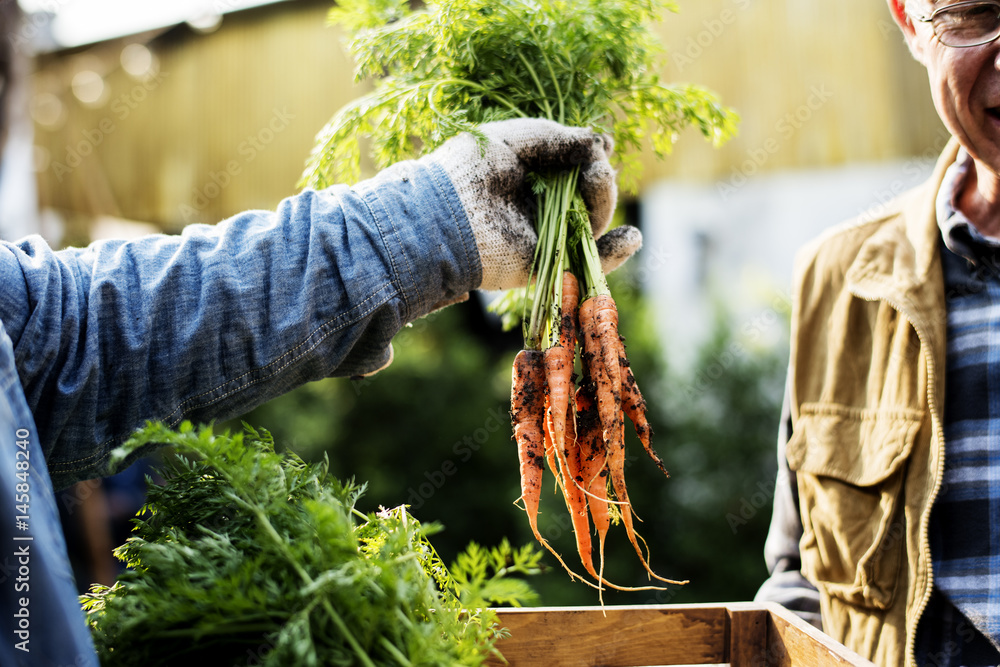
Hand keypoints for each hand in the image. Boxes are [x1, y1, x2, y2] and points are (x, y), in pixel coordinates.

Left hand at [422, 118, 641, 290]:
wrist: (447, 211)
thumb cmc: (471, 168)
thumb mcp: (517, 139)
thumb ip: (561, 138)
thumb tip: (603, 144)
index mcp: (528, 176)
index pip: (573, 168)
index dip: (593, 157)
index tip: (603, 145)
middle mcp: (538, 206)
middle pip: (587, 195)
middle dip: (600, 179)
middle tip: (598, 166)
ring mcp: (543, 236)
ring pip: (591, 222)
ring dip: (604, 200)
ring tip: (600, 179)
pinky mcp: (545, 264)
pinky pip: (586, 262)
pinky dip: (612, 254)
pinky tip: (631, 237)